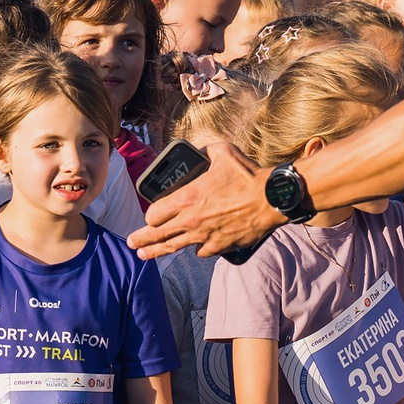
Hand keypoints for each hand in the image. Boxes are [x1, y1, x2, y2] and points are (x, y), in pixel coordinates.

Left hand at [128, 137, 280, 261]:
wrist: (270, 199)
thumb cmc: (247, 176)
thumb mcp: (223, 152)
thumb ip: (205, 150)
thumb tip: (199, 149)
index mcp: (187, 198)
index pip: (154, 214)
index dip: (150, 216)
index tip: (150, 217)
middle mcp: (190, 220)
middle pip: (156, 234)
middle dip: (141, 239)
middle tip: (132, 243)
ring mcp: (203, 236)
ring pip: (173, 247)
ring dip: (156, 251)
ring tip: (144, 255)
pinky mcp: (218, 246)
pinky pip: (200, 251)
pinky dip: (197, 248)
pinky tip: (193, 248)